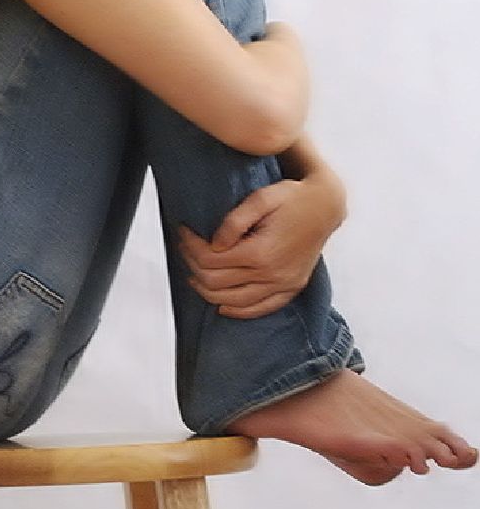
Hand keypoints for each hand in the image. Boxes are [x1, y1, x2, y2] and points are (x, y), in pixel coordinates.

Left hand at [177, 166, 345, 318]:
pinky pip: (260, 309)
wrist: (326, 205)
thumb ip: (234, 221)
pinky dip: (237, 311)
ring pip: (233, 302)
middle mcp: (271, 275)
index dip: (190, 246)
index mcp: (260, 252)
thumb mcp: (261, 198)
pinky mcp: (291, 288)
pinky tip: (222, 305)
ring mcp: (283, 285)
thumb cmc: (292, 197)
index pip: (210, 260)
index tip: (183, 231)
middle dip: (193, 265)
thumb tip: (214, 243)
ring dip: (207, 290)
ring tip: (194, 273)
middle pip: (216, 283)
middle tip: (185, 247)